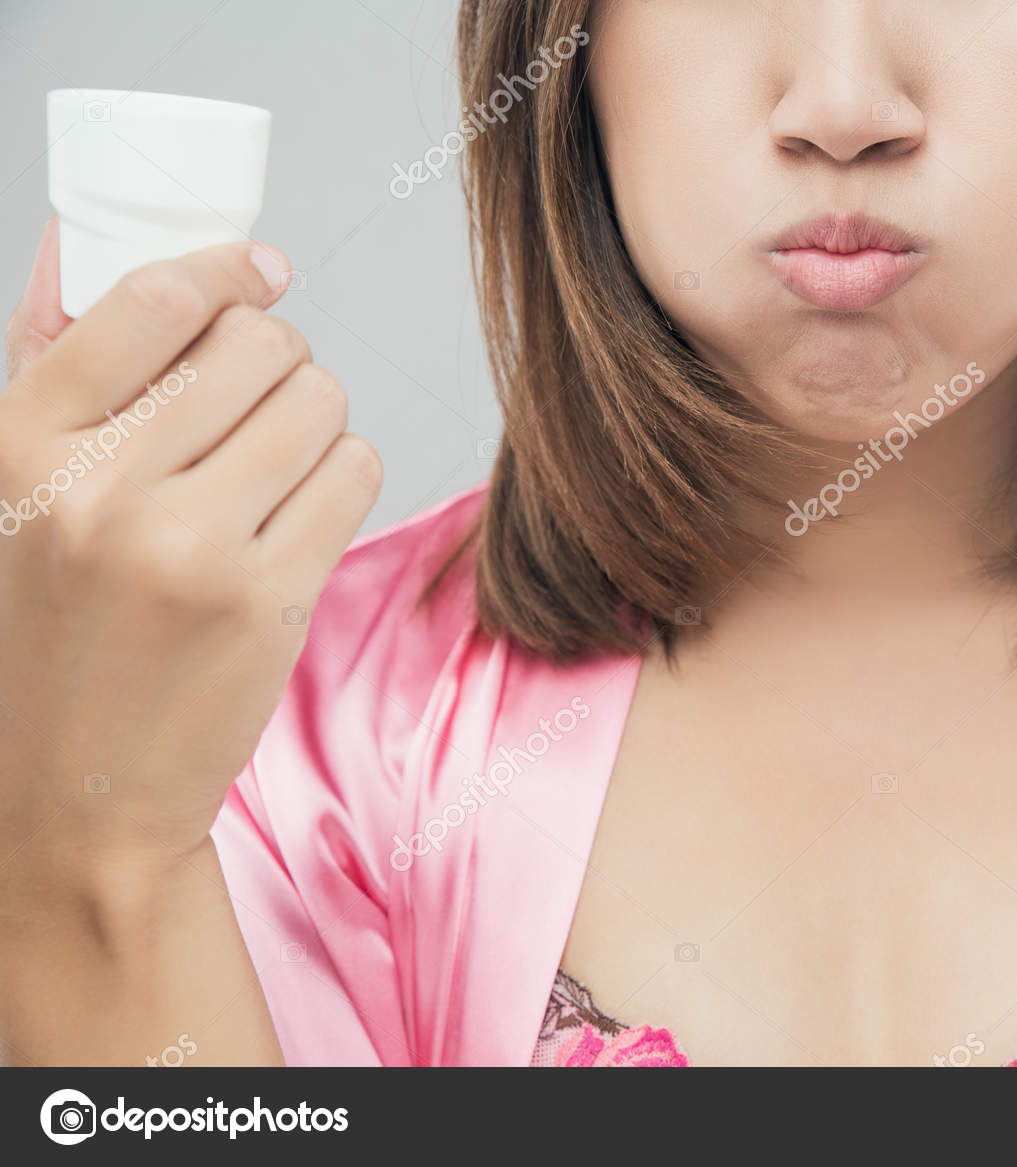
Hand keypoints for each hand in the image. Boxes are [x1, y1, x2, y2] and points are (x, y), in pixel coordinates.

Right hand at [0, 220, 380, 894]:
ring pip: (320, 403)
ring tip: (276, 468)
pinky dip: (343, 479)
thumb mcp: (14, 491)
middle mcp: (102, 487)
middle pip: (259, 346)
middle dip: (278, 361)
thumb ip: (51, 365)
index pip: (151, 302)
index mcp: (23, 446)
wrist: (74, 795)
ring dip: (316, 420)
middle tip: (262, 403)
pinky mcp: (269, 598)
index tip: (260, 271)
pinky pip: (355, 472)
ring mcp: (191, 546)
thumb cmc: (49, 634)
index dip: (225, 271)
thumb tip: (84, 234)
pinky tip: (300, 515)